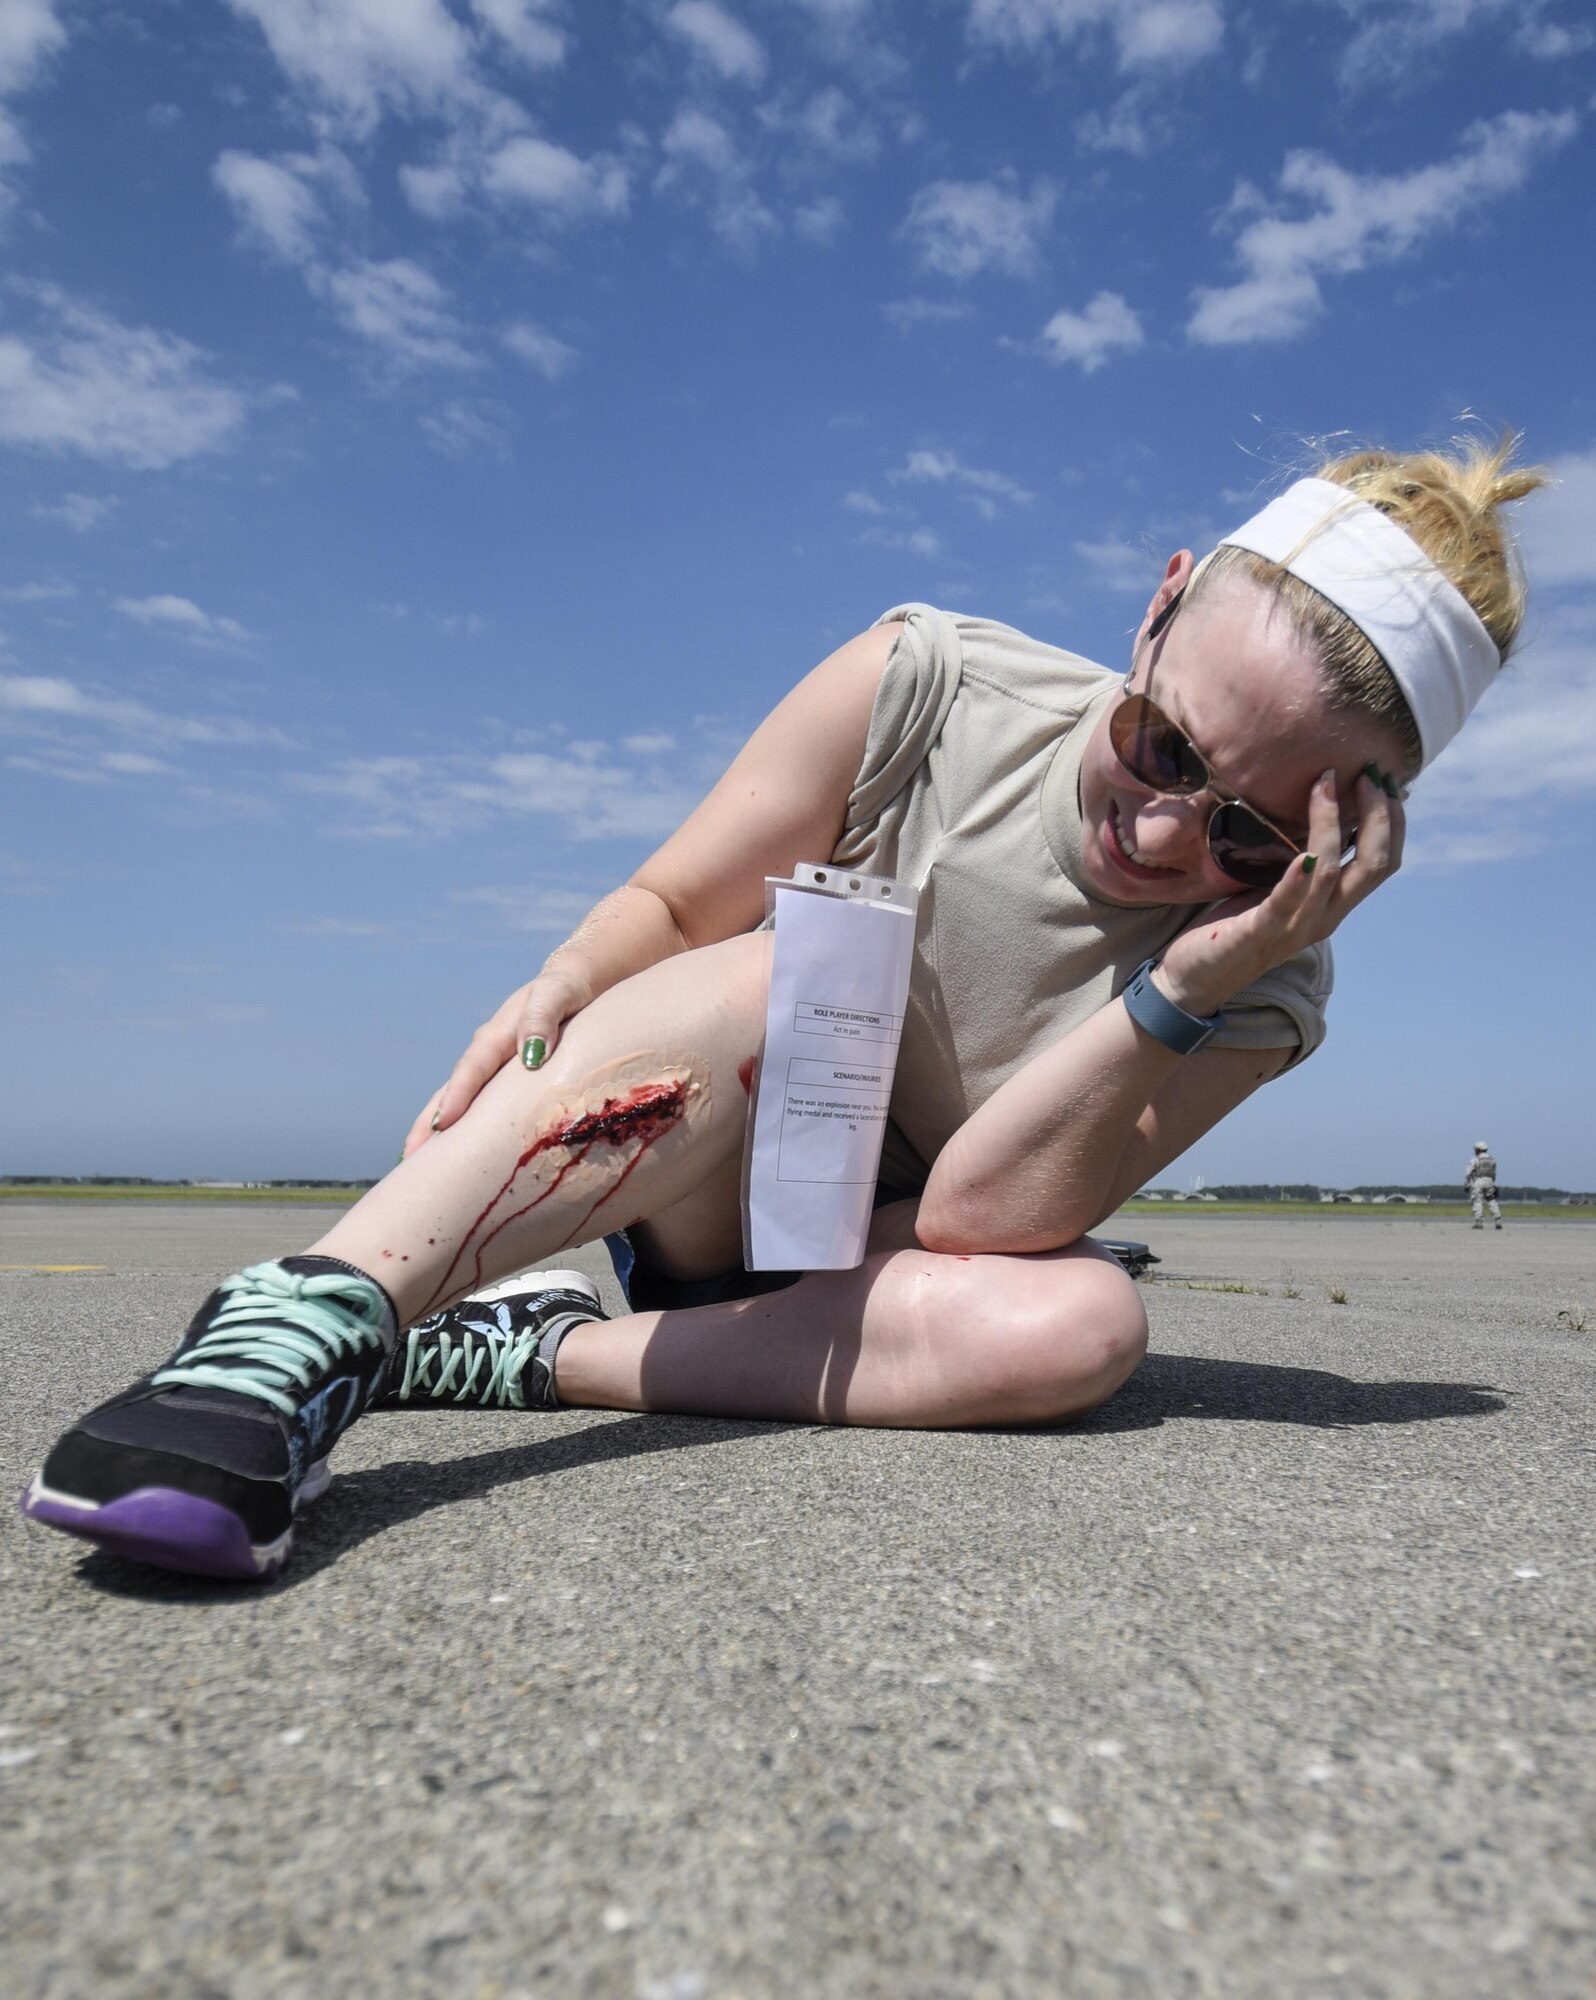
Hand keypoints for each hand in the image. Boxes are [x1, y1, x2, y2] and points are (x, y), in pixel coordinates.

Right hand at [401, 965, 591, 1157]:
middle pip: (451, 1091)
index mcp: (496, 1036)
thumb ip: (542, 1018)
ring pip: (460, 1103)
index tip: (442, 1124)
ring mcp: (492, 1071)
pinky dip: (465, 1130)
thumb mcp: (557, 995)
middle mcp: (486, 1055)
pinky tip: (457, 1154)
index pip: (472, 1069)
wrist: (574, 985)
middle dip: (429, 1124)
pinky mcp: (505, 1083)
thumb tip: (530, 1054)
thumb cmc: (567, 991)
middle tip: (410, 1157)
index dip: (457, 1096)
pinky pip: (480, 1109)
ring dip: (438, 1132)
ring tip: (418, 1163)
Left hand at [1155, 766, 1404, 1017]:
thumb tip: (1316, 809)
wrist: (1195, 979)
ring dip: (1331, 824)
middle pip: (1373, 866)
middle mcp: (1323, 918)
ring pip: (1330, 874)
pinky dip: (1297, 877)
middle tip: (1367, 773)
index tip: (1381, 778)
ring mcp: (1294, 927)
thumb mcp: (1277, 886)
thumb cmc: (1234, 925)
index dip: (1391, 820)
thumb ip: (1300, 859)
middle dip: (1378, 816)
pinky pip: (1285, 902)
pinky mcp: (1260, 933)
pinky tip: (1302, 854)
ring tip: (1324, 785)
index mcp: (1332, 905)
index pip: (1382, 862)